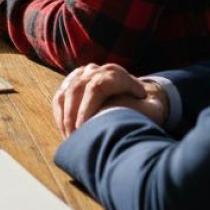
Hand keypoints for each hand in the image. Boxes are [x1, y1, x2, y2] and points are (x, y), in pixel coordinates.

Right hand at [52, 63, 168, 135]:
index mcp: (116, 74)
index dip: (88, 109)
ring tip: (69, 139)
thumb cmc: (146, 107)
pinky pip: (59, 97)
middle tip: (74, 139)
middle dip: (73, 117)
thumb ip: (145, 111)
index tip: (84, 130)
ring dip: (65, 118)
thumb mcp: (150, 109)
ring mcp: (82, 74)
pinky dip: (60, 115)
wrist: (140, 96)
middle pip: (77, 90)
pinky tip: (65, 131)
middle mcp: (97, 70)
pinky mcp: (72, 82)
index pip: (97, 88)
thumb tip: (130, 122)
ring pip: (66, 93)